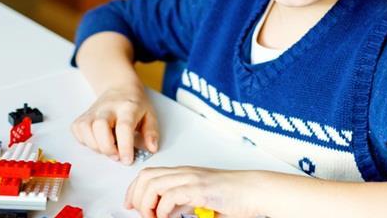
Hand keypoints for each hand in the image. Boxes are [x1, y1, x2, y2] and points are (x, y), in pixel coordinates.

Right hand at [71, 85, 159, 163]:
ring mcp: (93, 111)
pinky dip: (85, 141)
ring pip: (86, 129)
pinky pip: (77, 131)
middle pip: (100, 126)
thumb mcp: (150, 115)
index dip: (125, 146)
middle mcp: (108, 108)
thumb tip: (152, 148)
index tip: (127, 160)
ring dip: (96, 146)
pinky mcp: (83, 116)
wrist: (120, 87)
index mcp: (128, 107)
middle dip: (107, 147)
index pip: (124, 127)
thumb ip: (151, 133)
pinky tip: (97, 141)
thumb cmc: (135, 103)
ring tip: (108, 147)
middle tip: (117, 156)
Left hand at [125, 166, 266, 217]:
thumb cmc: (235, 196)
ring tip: (154, 217)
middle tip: (143, 214)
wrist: (256, 191)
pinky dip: (162, 210)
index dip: (134, 190)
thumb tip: (165, 212)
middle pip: (145, 177)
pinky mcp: (199, 189)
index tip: (130, 205)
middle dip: (137, 197)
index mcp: (185, 174)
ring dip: (147, 204)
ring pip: (153, 184)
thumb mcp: (201, 201)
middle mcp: (185, 173)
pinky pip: (170, 196)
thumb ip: (183, 204)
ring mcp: (192, 179)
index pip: (148, 174)